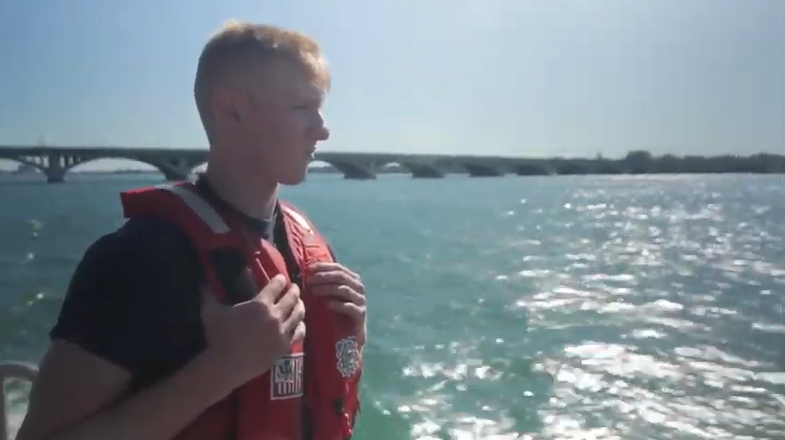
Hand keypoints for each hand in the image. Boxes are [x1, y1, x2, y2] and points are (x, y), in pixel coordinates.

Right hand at [200, 274, 305, 389]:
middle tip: (294, 287)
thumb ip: (208, 296)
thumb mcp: (211, 313)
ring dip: (300, 305)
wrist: (226, 365)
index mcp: (260, 304)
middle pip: (291, 298)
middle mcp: (275, 315)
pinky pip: (298, 333)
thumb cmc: (219, 337)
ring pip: (298, 314)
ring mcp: (282, 332)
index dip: (280, 280)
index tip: (281, 278)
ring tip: (300, 302)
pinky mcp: (284, 346)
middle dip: (293, 290)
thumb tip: (201, 284)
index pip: (275, 286)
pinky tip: (301, 323)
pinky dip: (301, 325)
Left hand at [306, 262, 366, 344]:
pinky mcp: (360, 314)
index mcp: (352, 279)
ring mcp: (361, 300)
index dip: (324, 267)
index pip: (338, 268)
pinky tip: (326, 305)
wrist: (348, 333)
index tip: (309, 269)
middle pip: (341, 277)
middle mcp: (359, 288)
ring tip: (313, 291)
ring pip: (344, 289)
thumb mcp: (330, 294)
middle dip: (323, 277)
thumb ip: (324, 282)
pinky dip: (337, 304)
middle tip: (309, 280)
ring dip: (327, 288)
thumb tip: (307, 271)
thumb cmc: (336, 311)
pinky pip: (349, 307)